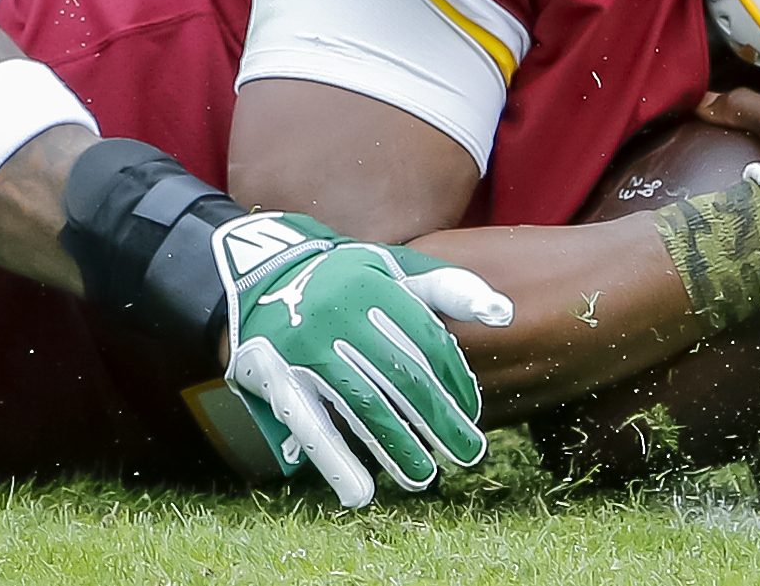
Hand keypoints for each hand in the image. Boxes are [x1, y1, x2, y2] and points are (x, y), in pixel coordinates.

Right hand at [213, 213, 513, 507]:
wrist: (255, 273)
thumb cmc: (341, 275)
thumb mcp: (390, 266)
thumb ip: (446, 287)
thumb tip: (504, 312)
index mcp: (374, 284)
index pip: (426, 341)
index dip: (454, 380)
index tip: (472, 411)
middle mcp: (339, 314)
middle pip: (400, 378)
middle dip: (439, 420)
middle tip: (469, 454)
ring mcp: (305, 348)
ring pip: (361, 407)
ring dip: (396, 448)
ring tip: (425, 478)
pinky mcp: (276, 377)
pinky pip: (310, 425)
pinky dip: (335, 461)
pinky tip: (360, 493)